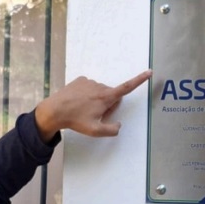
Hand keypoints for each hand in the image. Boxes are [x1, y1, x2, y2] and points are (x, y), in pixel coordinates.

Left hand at [33, 69, 151, 140]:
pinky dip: (87, 94)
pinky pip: (89, 87)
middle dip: (108, 105)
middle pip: (111, 95)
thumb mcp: (95, 131)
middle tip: (94, 115)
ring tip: (83, 109)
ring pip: (100, 92)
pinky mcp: (80, 79)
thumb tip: (119, 125)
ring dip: (96, 100)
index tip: (149, 72)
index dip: (139, 80)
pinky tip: (78, 102)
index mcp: (106, 97)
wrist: (54, 110)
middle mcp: (99, 86)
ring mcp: (89, 81)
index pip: (127, 88)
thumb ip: (111, 130)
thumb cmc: (76, 121)